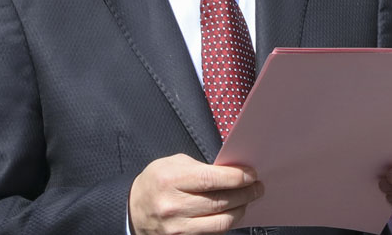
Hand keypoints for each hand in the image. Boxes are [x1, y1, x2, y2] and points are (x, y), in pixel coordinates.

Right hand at [129, 153, 262, 234]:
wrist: (134, 209)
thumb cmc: (156, 182)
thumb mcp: (172, 164)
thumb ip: (199, 168)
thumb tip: (229, 172)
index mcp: (170, 180)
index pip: (210, 179)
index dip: (235, 177)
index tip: (250, 174)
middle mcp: (173, 206)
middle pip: (219, 202)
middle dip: (244, 193)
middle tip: (257, 186)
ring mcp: (178, 228)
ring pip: (220, 222)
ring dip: (240, 210)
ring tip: (247, 199)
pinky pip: (213, 234)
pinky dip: (227, 223)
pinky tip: (233, 212)